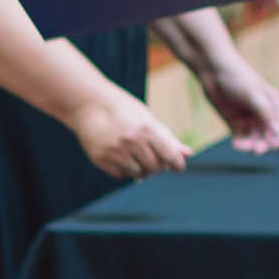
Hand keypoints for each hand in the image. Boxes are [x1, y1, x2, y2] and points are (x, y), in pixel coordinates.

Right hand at [69, 86, 191, 180]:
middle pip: (154, 166)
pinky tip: (124, 158)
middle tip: (156, 161)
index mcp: (147, 127)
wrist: (89, 104)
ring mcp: (115, 151)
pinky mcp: (101, 158)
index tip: (178, 167)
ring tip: (140, 159)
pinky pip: (120, 174)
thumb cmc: (124, 110)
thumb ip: (168, 138)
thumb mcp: (147, 118)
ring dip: (142, 170)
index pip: (169, 154)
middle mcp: (132, 140)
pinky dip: (125, 170)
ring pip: (138, 173)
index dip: (177, 163)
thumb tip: (189, 154)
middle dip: (158, 166)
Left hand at [196, 51, 278, 153]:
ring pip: (255, 139)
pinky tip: (235, 143)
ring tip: (240, 145)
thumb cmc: (238, 78)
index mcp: (274, 104)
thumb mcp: (254, 96)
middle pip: (269, 136)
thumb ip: (267, 115)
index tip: (273, 144)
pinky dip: (240, 143)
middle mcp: (263, 113)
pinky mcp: (234, 122)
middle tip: (256, 150)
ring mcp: (249, 118)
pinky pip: (241, 138)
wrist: (213, 70)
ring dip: (250, 145)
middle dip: (264, 144)